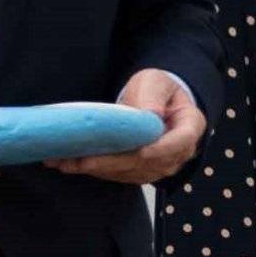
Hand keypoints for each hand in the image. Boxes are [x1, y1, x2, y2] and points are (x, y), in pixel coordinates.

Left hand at [51, 69, 206, 184]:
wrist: (154, 103)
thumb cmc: (158, 89)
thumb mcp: (156, 82)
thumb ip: (154, 96)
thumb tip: (151, 115)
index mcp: (189, 126)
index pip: (180, 141)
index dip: (161, 149)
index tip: (142, 151)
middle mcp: (177, 153)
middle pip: (147, 163)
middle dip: (113, 163)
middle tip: (84, 160)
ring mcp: (158, 166)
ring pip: (129, 172)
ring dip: (98, 169)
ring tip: (66, 162)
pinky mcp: (139, 172)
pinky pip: (117, 174)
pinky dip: (94, 170)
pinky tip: (70, 164)